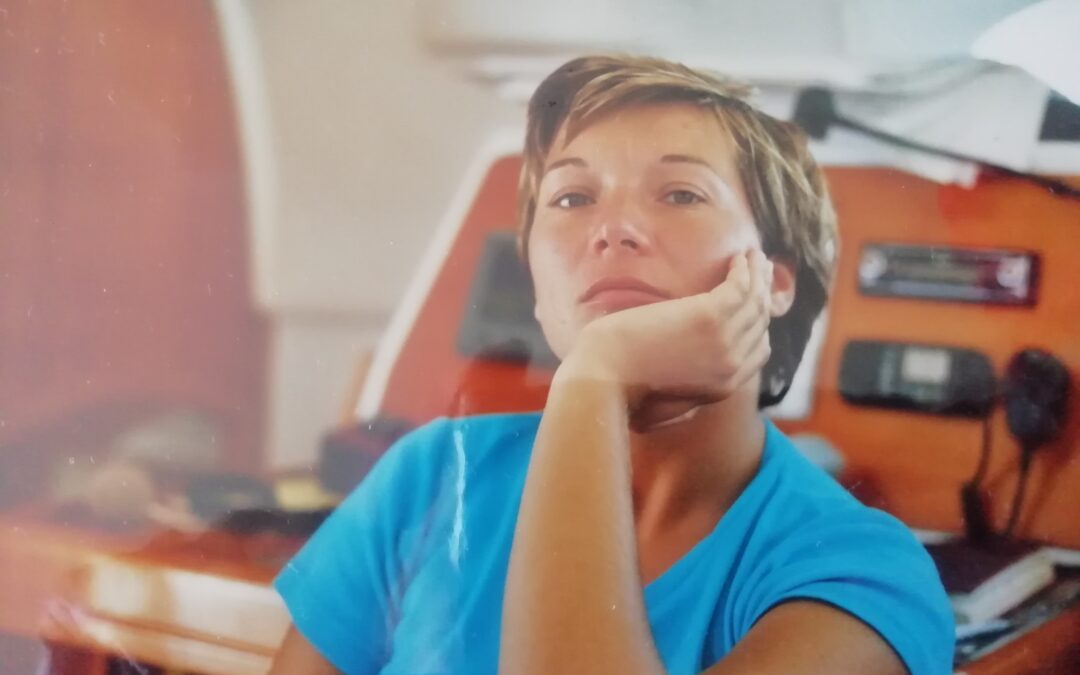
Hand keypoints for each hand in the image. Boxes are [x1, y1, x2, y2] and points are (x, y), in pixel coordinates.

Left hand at [557, 250, 772, 422]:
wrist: (603, 378)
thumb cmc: (620, 390)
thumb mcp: (663, 405)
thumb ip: (686, 398)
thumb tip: (696, 390)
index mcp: (722, 386)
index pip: (758, 351)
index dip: (760, 325)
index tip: (754, 303)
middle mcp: (732, 366)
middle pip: (760, 322)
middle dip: (764, 294)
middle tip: (761, 270)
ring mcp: (724, 341)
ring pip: (754, 301)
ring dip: (758, 275)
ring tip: (755, 256)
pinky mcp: (709, 317)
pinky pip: (740, 288)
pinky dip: (744, 271)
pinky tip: (739, 258)